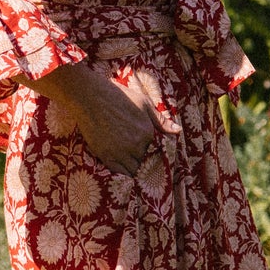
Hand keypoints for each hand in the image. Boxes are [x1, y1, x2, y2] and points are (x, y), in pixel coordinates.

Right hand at [32, 63, 159, 175]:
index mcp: (148, 132)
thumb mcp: (144, 102)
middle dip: (139, 156)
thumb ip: (161, 120)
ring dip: (131, 165)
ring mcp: (120, 152)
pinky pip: (119, 173)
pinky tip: (120, 166)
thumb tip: (178, 131)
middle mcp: (136, 144)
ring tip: (125, 158)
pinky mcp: (105, 156)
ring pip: (133, 169)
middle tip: (131, 149)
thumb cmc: (118, 95)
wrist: (90, 96)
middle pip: (143, 159)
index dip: (148, 147)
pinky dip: (122, 173)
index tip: (141, 144)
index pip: (154, 149)